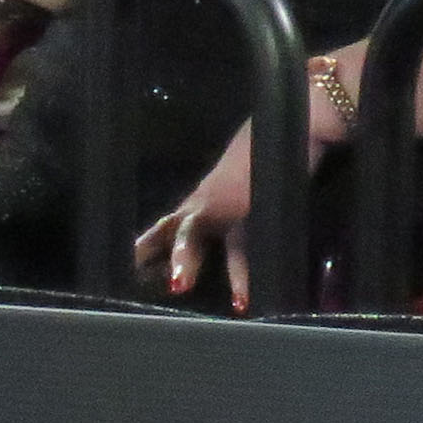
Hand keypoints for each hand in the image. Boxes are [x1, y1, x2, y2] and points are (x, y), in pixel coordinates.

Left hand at [138, 122, 267, 312]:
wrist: (295, 120)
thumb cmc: (269, 153)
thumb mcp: (239, 183)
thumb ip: (228, 207)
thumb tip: (229, 224)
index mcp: (200, 200)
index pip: (165, 228)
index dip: (145, 248)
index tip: (127, 269)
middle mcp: (204, 203)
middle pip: (166, 230)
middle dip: (145, 253)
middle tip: (127, 278)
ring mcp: (224, 204)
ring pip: (194, 235)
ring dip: (185, 260)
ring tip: (177, 287)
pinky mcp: (249, 206)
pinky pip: (243, 249)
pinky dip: (243, 277)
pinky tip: (241, 303)